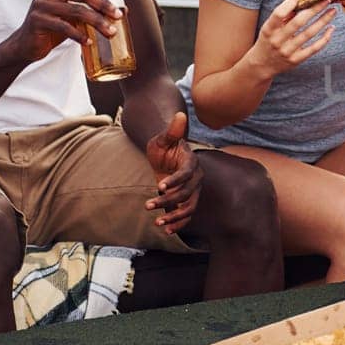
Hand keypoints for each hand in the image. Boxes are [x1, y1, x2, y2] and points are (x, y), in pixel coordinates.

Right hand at [6, 0, 119, 63]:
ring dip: (97, 22)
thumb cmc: (54, 27)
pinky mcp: (37, 20)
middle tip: (117, 16)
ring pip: (76, 11)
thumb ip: (91, 10)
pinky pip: (64, 27)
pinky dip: (79, 35)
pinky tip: (89, 42)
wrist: (27, 44)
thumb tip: (124, 11)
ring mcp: (40, 5)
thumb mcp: (72, 15)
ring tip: (110, 33)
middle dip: (103, 5)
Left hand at [145, 111, 202, 233]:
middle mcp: (196, 178)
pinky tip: (166, 230)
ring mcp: (192, 191)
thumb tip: (179, 114)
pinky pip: (186, 215)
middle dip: (168, 201)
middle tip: (148, 205)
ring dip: (174, 216)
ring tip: (158, 222)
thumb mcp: (163, 138)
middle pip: (187, 193)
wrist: (164, 157)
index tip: (159, 187)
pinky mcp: (186, 200)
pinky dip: (178, 224)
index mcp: (191, 162)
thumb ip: (172, 130)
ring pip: (189, 207)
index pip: (186, 173)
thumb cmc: (163, 145)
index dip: (175, 181)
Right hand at [247, 0, 334, 75]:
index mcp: (268, 29)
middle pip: (299, 22)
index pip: (278, 14)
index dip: (289, 4)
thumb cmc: (268, 41)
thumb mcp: (268, 28)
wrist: (262, 65)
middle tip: (326, 0)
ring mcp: (288, 51)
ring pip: (309, 33)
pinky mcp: (297, 60)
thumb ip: (282, 17)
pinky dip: (324, 38)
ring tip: (332, 11)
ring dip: (323, 20)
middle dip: (314, 9)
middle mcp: (277, 40)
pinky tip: (331, 28)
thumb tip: (301, 1)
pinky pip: (314, 48)